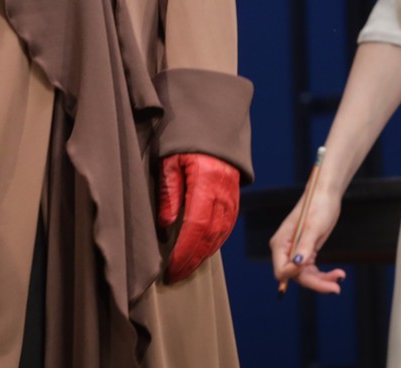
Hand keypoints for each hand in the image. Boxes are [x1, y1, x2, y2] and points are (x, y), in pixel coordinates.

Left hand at [157, 153, 239, 282]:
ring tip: (186, 268)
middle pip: (210, 235)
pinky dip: (215, 242)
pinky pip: (227, 226)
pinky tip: (203, 251)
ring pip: (221, 234)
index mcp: (206, 181)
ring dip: (203, 254)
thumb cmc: (186, 142)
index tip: (172, 267)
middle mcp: (224, 192)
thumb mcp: (170, 162)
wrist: (214, 125)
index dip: (185, 250)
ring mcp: (232, 196)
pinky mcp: (234, 197)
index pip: (197, 225)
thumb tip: (166, 225)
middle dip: (192, 259)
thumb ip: (169, 192)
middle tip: (176, 275)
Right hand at [268, 185, 346, 294]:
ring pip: (306, 276)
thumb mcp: (313, 227)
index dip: (296, 275)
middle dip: (315, 283)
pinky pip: (312, 271)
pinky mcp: (306, 253)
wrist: (326, 196)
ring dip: (322, 281)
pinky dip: (324, 275)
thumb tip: (297, 264)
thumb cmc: (317, 206)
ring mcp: (295, 253)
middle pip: (296, 276)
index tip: (315, 272)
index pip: (282, 270)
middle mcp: (285, 251)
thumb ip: (304, 246)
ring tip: (340, 278)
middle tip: (336, 288)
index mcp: (280, 244)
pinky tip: (338, 274)